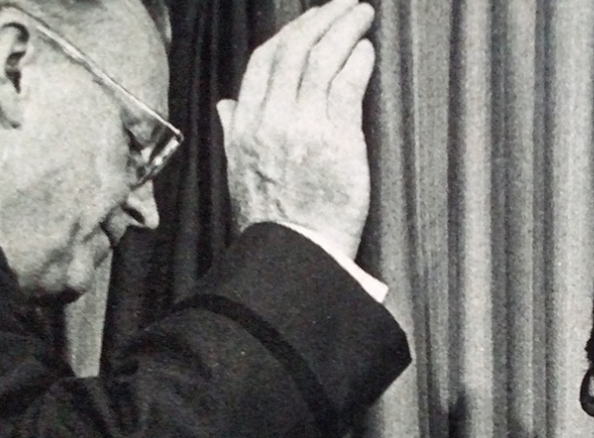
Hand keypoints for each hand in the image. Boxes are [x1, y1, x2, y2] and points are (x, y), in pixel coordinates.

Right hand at [216, 0, 375, 258]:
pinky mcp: (337, 139)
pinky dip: (358, 61)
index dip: (290, 34)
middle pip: (295, 51)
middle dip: (322, 19)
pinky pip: (347, 85)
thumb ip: (233, 133)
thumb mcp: (238, 174)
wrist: (296, 255)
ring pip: (322, 60)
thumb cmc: (274, 222)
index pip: (264, 62)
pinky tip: (367, 50)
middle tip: (344, 6)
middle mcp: (269, 120)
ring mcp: (303, 127)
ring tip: (362, 15)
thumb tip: (226, 104)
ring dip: (345, 29)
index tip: (310, 22)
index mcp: (244, 127)